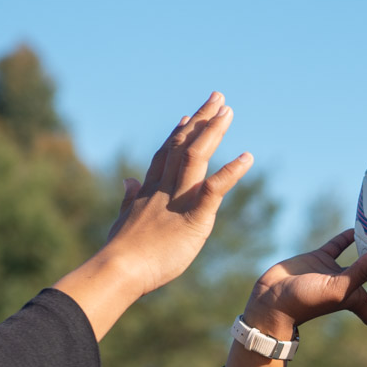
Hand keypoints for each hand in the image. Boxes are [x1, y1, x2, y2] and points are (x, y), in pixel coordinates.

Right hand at [54, 92, 252, 338]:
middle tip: (218, 98)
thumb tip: (128, 179)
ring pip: (196, 156)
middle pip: (182, 145)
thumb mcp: (123, 219)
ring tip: (228, 111)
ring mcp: (178, 200)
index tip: (188, 115)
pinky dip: (231, 172)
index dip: (178, 133)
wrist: (119, 268)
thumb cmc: (121, 252)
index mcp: (150, 191)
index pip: (165, 154)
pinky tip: (247, 157)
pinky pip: (214, 189)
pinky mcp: (194, 218)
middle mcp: (164, 188)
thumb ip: (128, 198)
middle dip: (201, 120)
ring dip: (213, 132)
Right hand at [226, 230, 366, 366]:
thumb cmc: (304, 302)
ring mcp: (333, 272)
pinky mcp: (319, 258)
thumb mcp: (336, 290)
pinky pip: (338, 245)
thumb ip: (359, 273)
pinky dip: (349, 237)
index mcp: (354, 300)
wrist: (270, 300)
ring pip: (360, 260)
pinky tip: (360, 227)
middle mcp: (347, 286)